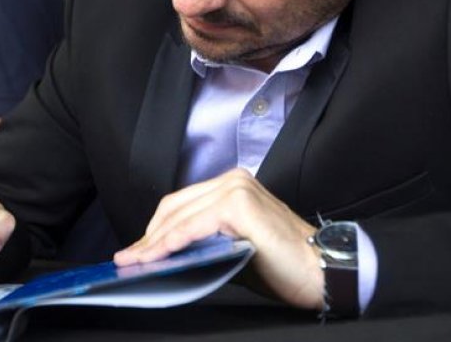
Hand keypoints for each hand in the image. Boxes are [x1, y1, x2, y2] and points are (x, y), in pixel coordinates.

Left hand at [114, 168, 323, 309]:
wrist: (322, 271)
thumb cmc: (283, 265)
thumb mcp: (234, 248)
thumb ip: (203, 241)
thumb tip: (166, 253)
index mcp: (234, 184)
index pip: (181, 203)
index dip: (155, 229)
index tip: (137, 250)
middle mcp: (234, 180)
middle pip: (175, 207)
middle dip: (149, 236)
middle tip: (128, 258)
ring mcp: (237, 189)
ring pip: (181, 217)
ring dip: (154, 243)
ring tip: (136, 262)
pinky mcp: (239, 206)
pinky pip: (194, 227)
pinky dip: (172, 243)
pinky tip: (156, 258)